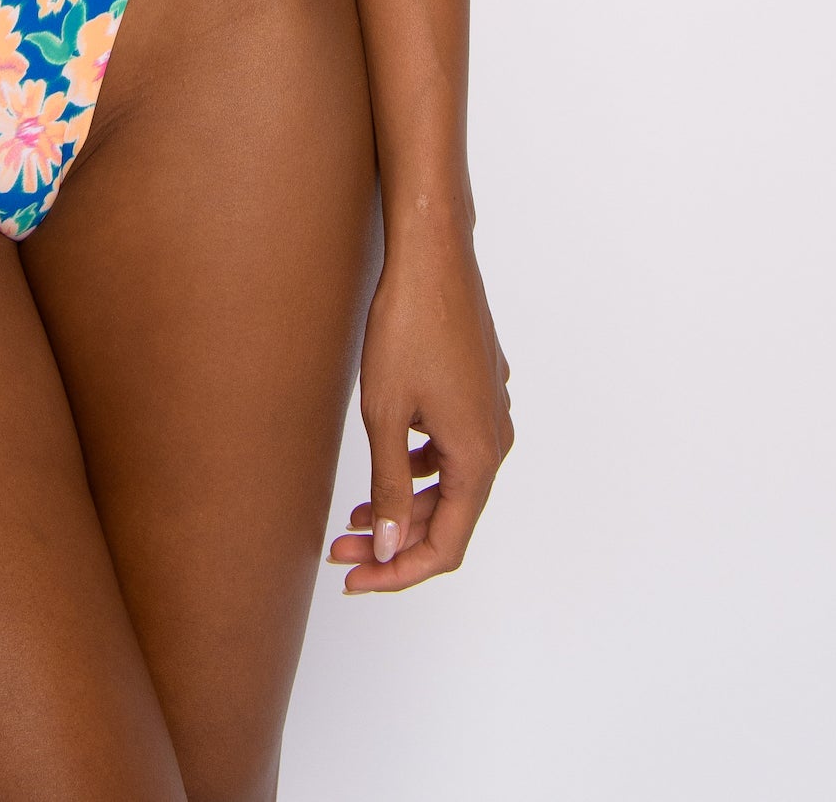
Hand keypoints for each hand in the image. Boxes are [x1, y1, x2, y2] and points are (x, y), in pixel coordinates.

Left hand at [329, 226, 511, 591]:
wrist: (432, 258)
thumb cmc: (407, 329)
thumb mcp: (386, 415)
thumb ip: (391, 487)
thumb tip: (391, 548)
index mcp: (479, 458)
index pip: (445, 546)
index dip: (398, 572)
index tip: (354, 578)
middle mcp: (495, 442)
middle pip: (449, 518)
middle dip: (395, 541)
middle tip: (340, 549)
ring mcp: (491, 414)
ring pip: (452, 485)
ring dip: (406, 506)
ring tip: (356, 516)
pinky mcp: (479, 391)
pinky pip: (455, 452)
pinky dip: (420, 471)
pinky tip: (388, 465)